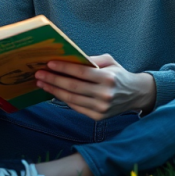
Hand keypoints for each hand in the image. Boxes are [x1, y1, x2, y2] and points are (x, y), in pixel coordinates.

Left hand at [35, 54, 156, 119]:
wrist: (135, 94)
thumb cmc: (118, 74)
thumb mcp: (110, 61)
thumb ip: (92, 60)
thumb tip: (70, 58)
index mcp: (108, 78)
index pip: (81, 73)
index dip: (64, 68)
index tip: (49, 64)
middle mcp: (105, 94)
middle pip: (73, 87)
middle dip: (53, 80)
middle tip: (39, 74)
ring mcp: (101, 108)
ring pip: (72, 99)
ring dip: (54, 91)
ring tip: (42, 83)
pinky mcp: (98, 117)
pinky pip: (76, 107)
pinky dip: (64, 100)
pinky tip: (54, 92)